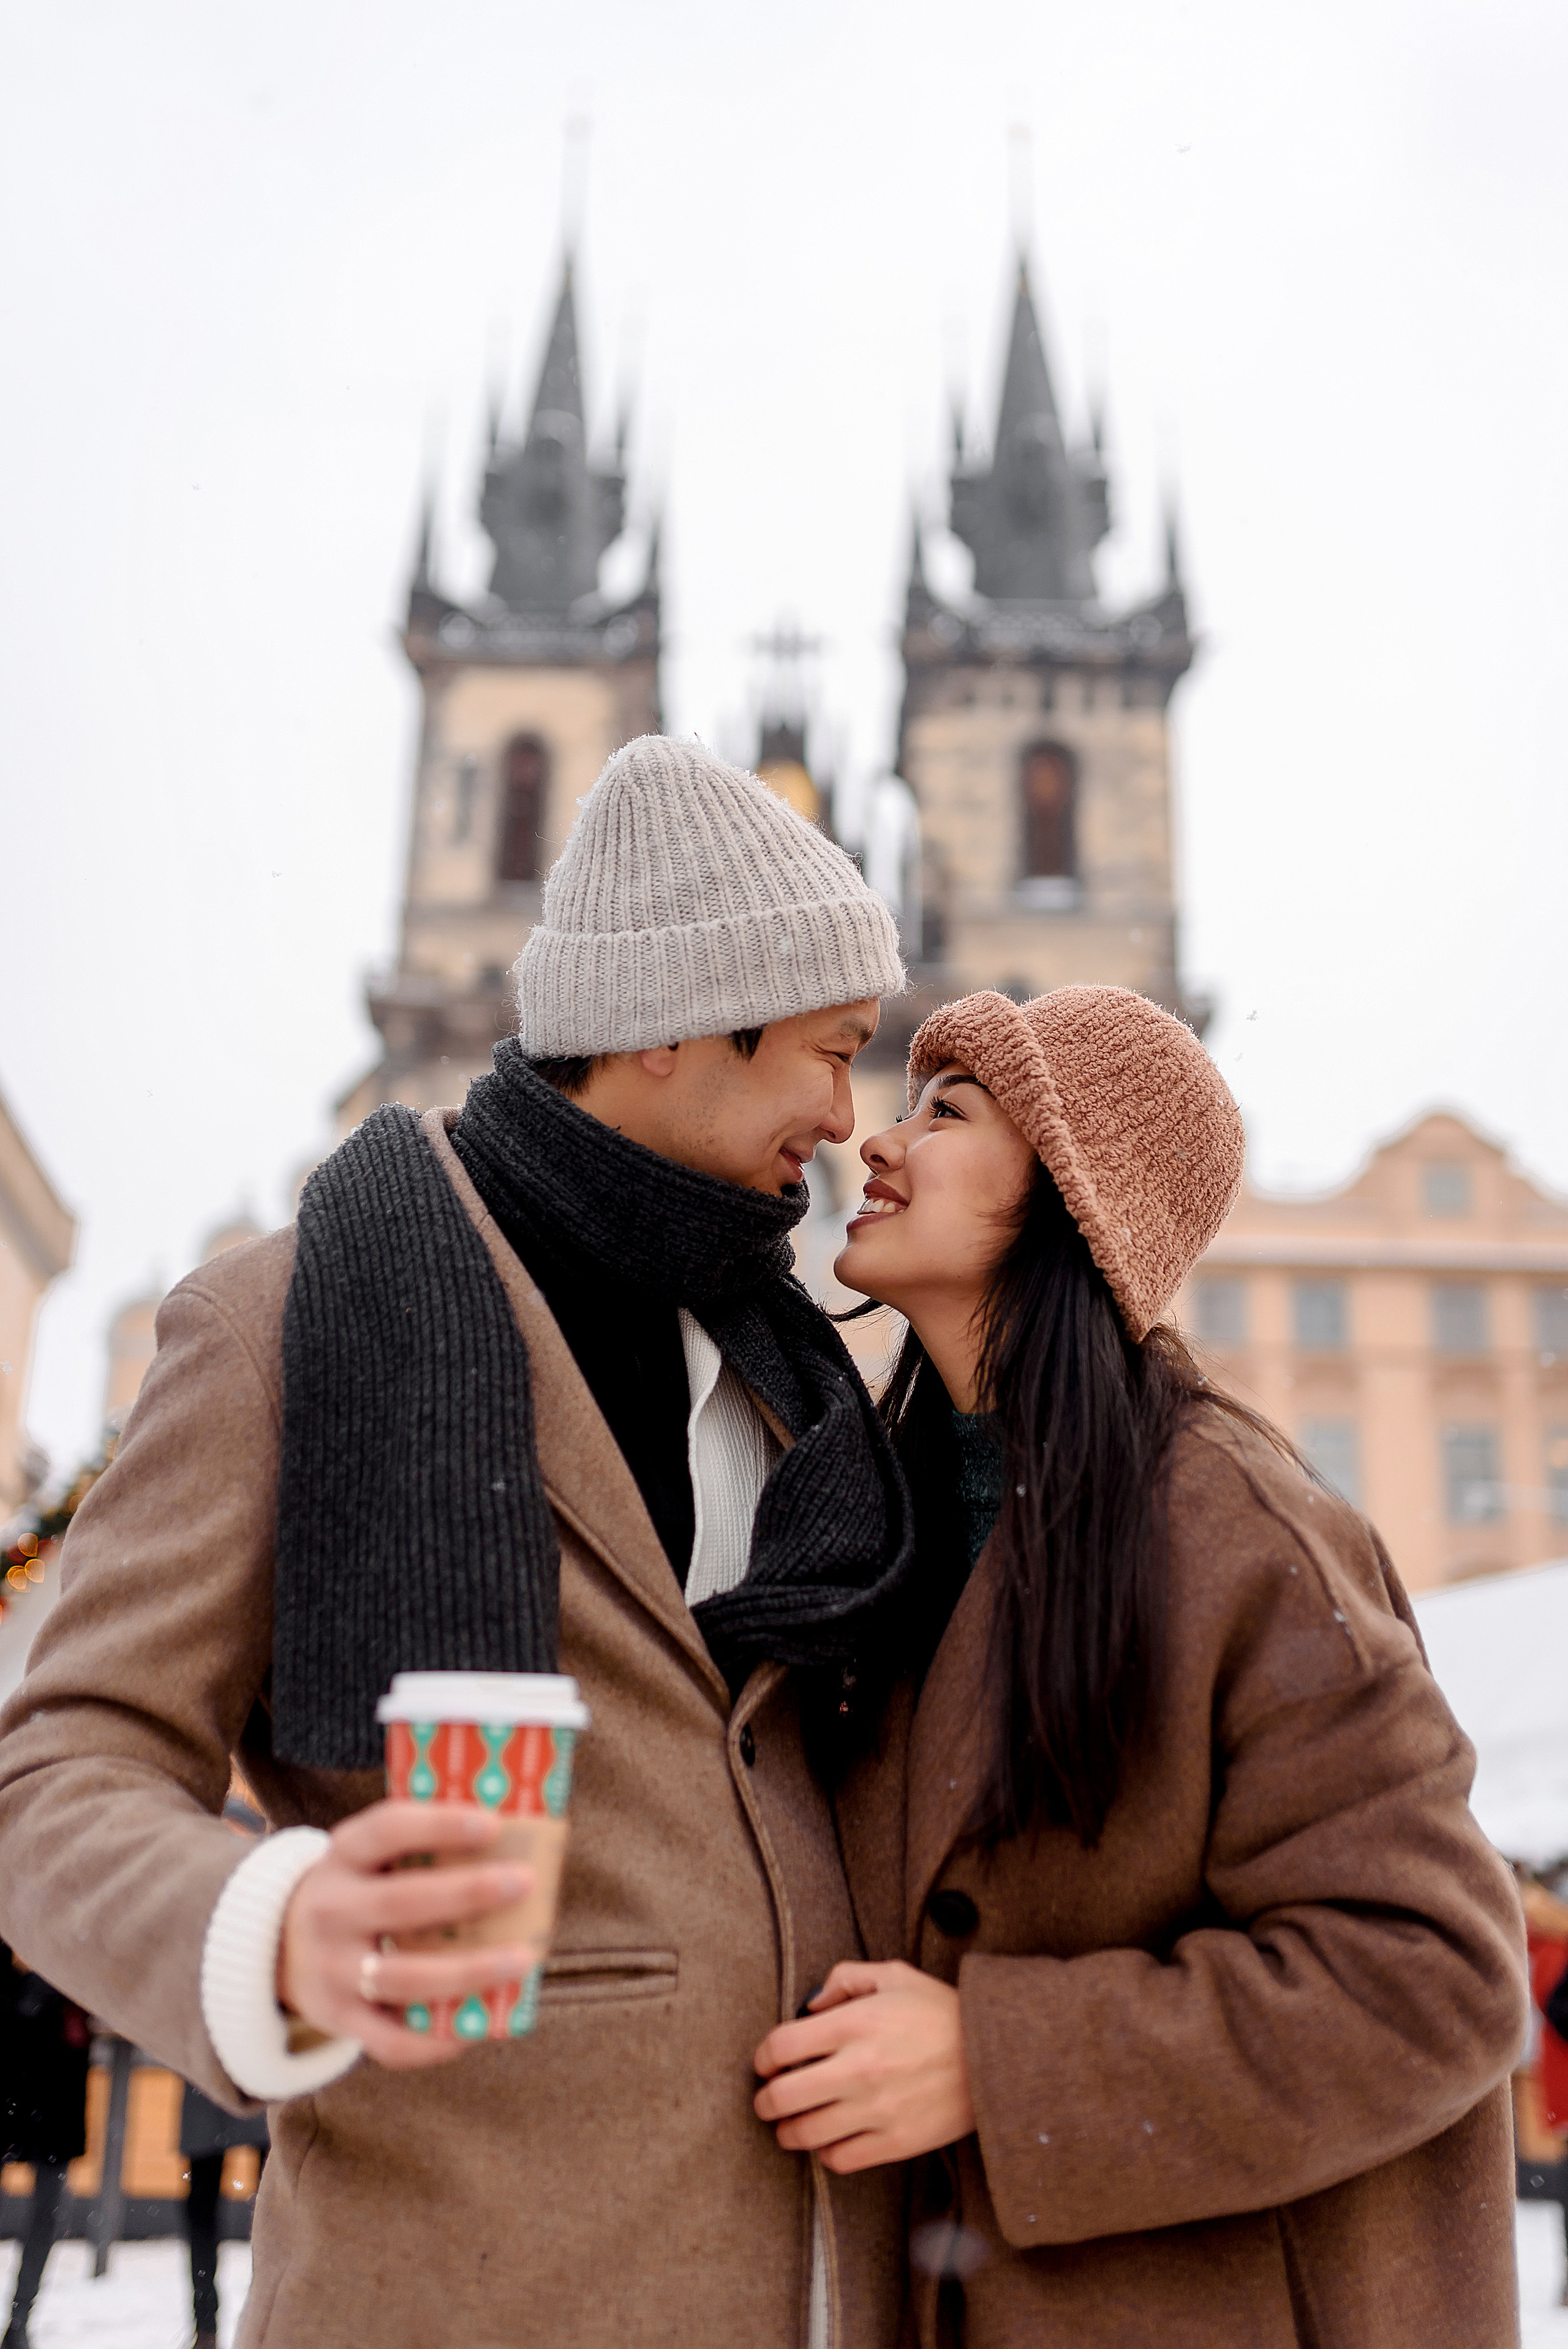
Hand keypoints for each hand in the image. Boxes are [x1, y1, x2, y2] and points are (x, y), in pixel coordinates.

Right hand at [278, 1799, 535, 2069]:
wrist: (278, 1945)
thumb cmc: (358, 1888)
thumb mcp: (370, 1854)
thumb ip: (424, 1845)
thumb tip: (516, 1835)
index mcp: (344, 1854)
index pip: (388, 1829)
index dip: (439, 1825)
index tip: (493, 1823)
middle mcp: (331, 1910)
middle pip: (401, 1902)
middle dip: (467, 1893)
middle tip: (524, 1882)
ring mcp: (332, 1969)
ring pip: (403, 1977)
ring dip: (468, 1971)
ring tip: (523, 1960)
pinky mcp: (340, 2019)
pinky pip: (391, 2041)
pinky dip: (438, 2041)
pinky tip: (482, 2027)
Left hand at [753, 1960, 974, 2171]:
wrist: (996, 2056)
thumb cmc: (943, 2012)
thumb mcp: (895, 1975)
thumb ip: (845, 1978)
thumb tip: (810, 2004)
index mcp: (854, 2023)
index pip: (781, 2046)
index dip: (762, 2058)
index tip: (764, 2064)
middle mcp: (858, 2068)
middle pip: (783, 2097)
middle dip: (765, 2101)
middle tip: (766, 2101)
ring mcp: (876, 2109)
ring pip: (805, 2134)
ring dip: (788, 2132)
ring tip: (789, 2127)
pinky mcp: (894, 2142)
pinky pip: (840, 2159)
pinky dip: (826, 2154)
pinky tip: (829, 2141)